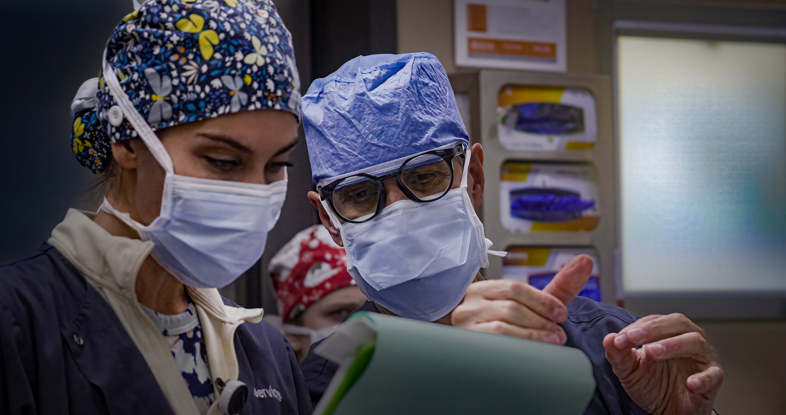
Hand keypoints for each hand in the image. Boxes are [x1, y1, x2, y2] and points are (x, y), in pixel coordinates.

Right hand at [451, 255, 593, 344]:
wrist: (485, 358)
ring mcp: (465, 326)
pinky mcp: (467, 346)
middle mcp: (469, 304)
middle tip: (559, 333)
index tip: (562, 314)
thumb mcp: (534, 306)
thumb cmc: (512, 327)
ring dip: (534, 335)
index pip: (514, 288)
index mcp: (483, 289)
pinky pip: (496, 344)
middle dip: (541, 320)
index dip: (542, 300)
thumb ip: (559, 287)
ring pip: (504, 326)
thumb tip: (585, 261)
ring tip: (552, 342)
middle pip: (510, 307)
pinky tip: (534, 352)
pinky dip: (520, 346)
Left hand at [603, 314, 722, 414]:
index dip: (637, 327)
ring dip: (673, 345)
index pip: (654, 321)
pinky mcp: (714, 379)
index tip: (620, 338)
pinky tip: (689, 383)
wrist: (670, 412)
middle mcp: (688, 340)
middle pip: (678, 323)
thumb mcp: (630, 371)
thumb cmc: (653, 385)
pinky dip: (702, 378)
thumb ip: (618, 355)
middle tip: (633, 338)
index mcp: (668, 333)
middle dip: (653, 329)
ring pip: (695, 342)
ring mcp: (703, 358)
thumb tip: (608, 338)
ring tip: (653, 353)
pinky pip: (713, 375)